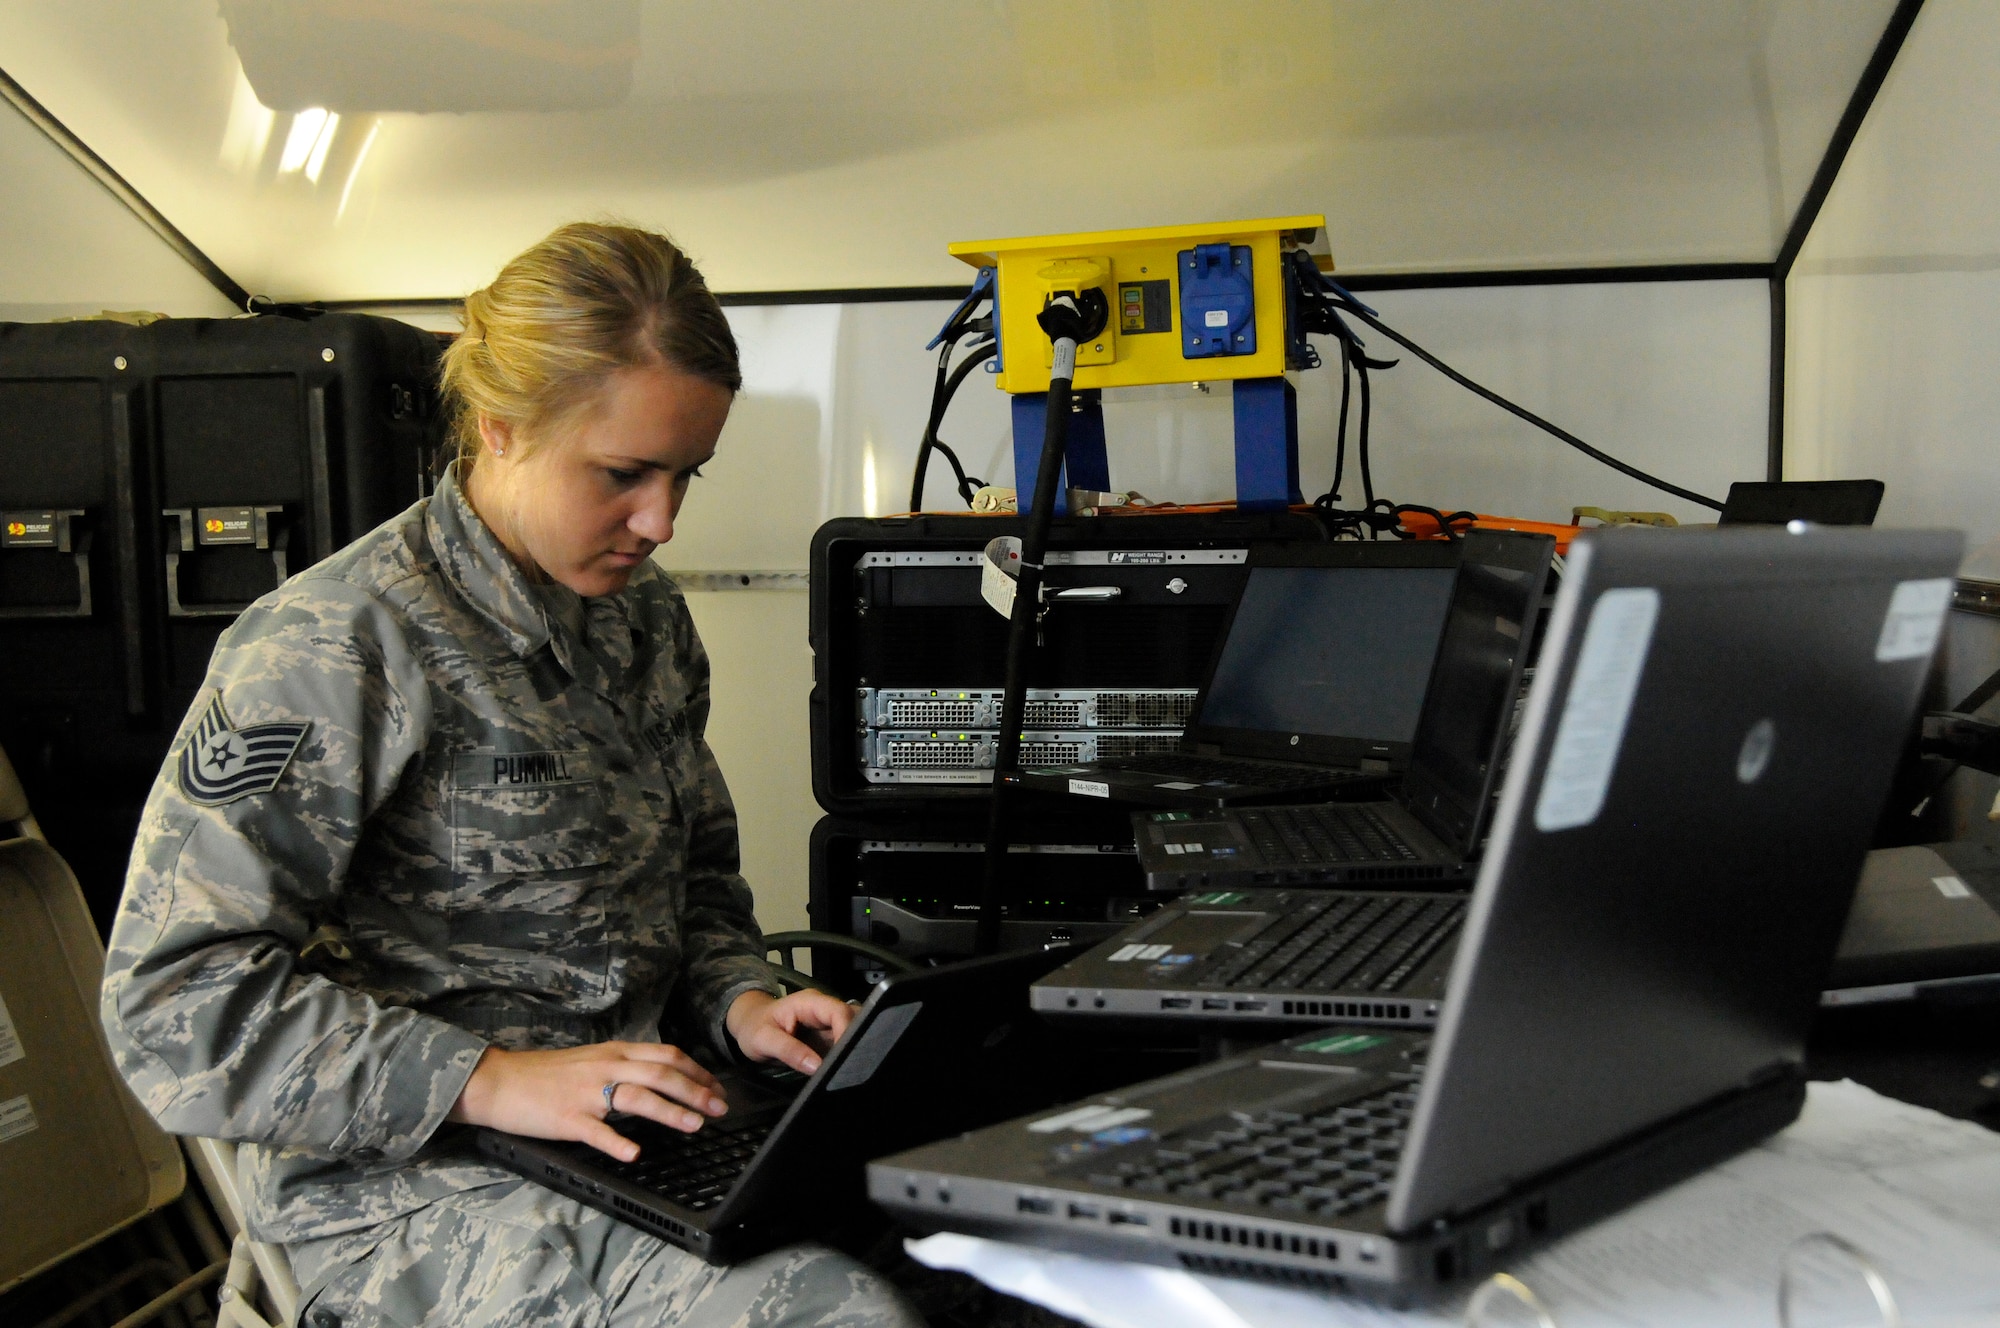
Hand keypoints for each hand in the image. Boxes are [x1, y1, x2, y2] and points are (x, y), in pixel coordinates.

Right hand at [447, 1041, 726, 1163]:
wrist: (500, 1081)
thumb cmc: (546, 1074)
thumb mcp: (591, 1059)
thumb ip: (624, 1065)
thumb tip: (660, 1076)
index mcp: (614, 1053)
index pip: (667, 1055)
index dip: (697, 1071)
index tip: (718, 1088)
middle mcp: (606, 1068)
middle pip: (661, 1073)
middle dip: (696, 1090)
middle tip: (720, 1108)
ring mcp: (587, 1093)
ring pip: (637, 1097)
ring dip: (670, 1111)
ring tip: (695, 1125)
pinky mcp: (567, 1119)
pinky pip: (596, 1131)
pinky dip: (617, 1142)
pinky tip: (634, 1154)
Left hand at [725, 989, 855, 1074]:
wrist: (749, 1024)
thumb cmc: (754, 1027)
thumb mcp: (763, 1040)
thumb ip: (789, 1051)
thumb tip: (817, 1067)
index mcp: (810, 1003)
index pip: (839, 1012)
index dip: (847, 1032)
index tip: (845, 1058)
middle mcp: (824, 1010)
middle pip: (853, 1020)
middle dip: (857, 1042)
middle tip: (853, 1068)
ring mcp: (828, 1024)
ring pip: (854, 1031)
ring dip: (854, 1050)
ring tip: (850, 1071)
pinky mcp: (830, 1038)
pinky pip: (846, 1044)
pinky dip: (848, 1056)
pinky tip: (846, 1071)